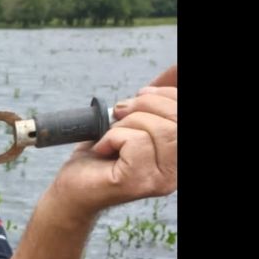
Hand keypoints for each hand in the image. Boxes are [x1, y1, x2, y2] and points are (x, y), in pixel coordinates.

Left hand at [48, 65, 177, 216]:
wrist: (72, 187)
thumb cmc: (101, 155)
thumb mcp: (131, 121)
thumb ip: (152, 105)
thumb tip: (173, 72)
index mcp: (178, 156)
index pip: (186, 114)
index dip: (168, 95)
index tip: (143, 92)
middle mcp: (176, 172)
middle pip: (177, 120)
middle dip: (144, 105)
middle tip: (120, 112)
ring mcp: (160, 180)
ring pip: (158, 129)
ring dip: (126, 123)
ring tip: (110, 134)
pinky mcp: (138, 183)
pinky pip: (136, 141)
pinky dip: (113, 136)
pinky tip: (103, 148)